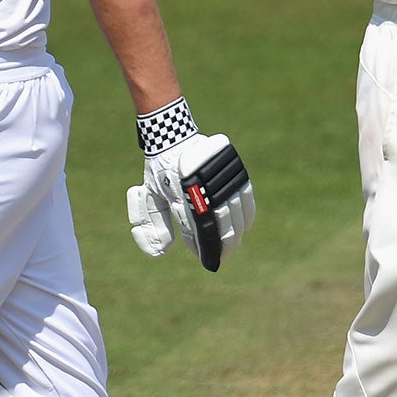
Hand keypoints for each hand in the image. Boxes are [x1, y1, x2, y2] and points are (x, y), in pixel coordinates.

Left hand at [127, 103, 255, 270]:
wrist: (172, 135)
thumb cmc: (160, 171)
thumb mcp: (149, 197)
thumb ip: (153, 224)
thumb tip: (162, 253)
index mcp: (180, 191)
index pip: (197, 228)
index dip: (204, 247)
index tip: (207, 260)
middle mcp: (202, 183)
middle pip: (220, 222)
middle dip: (223, 245)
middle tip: (222, 257)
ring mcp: (219, 173)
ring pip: (235, 211)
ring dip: (236, 232)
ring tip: (233, 245)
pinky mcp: (231, 166)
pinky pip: (244, 194)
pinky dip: (247, 212)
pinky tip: (246, 227)